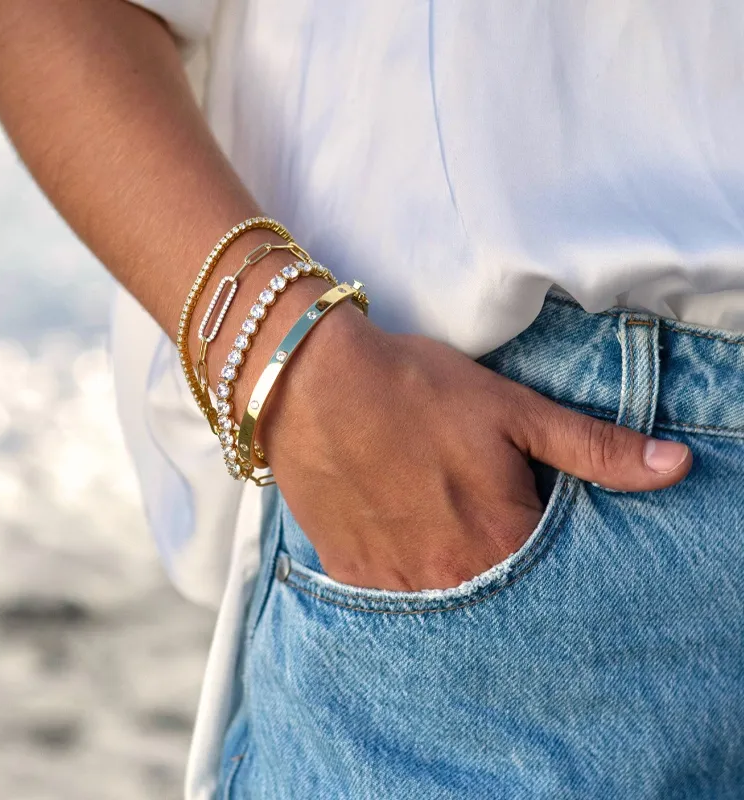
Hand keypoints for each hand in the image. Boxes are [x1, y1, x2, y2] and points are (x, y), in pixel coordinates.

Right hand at [260, 308, 691, 590]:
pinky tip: (403, 537)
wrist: (310, 383)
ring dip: (454, 574)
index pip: (555, 577)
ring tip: (442, 527)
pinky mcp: (351, 574)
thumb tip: (677, 466)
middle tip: (479, 517)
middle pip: (499, 595)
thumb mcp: (512, 409)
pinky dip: (407, 575)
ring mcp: (394, 583)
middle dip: (503, 564)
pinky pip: (393, 598)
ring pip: (446, 601)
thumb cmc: (413, 389)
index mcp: (499, 540)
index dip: (552, 547)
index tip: (534, 520)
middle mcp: (449, 577)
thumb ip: (594, 448)